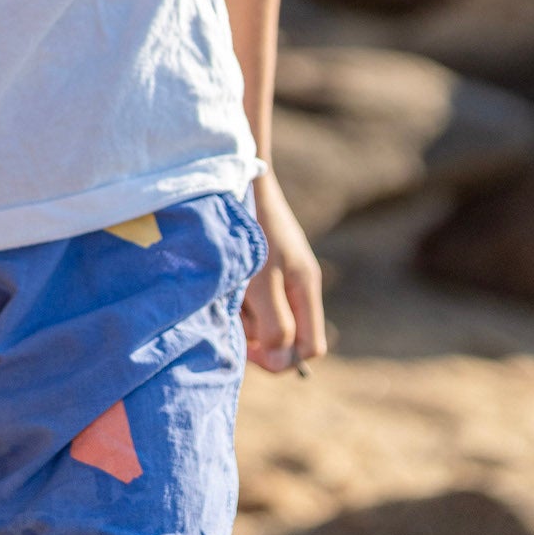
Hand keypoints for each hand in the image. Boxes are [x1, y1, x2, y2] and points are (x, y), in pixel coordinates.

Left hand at [242, 168, 326, 373]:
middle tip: (233, 313)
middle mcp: (297, 285)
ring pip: (265, 317)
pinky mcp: (261, 263)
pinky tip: (224, 279)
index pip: (309, 348)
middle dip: (257, 334)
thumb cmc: (252, 225)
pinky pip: (252, 296)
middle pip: (285, 336)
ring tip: (227, 287)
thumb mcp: (263, 280)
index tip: (251, 349)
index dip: (282, 359)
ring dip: (243, 313)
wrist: (239, 175)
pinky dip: (236, 295)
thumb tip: (277, 357)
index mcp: (305, 289)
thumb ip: (275, 322)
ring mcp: (280, 273)